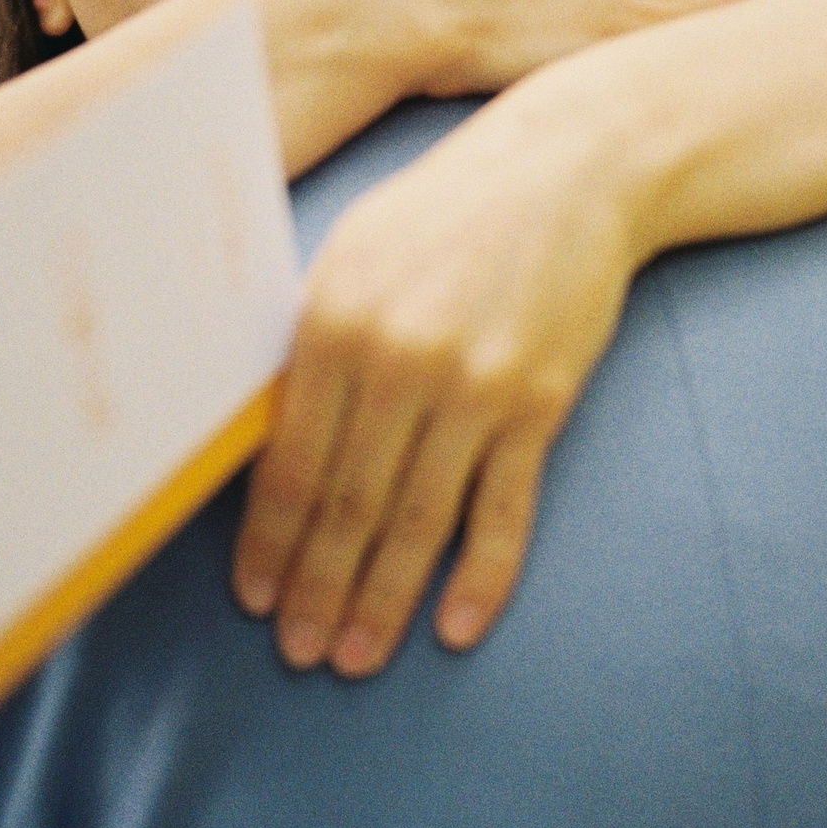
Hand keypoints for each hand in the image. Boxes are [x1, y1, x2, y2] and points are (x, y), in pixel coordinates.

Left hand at [229, 97, 641, 677]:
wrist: (570, 169)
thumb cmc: (445, 211)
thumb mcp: (351, 253)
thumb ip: (307, 341)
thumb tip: (256, 438)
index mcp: (333, 323)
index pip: (289, 464)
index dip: (270, 544)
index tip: (256, 600)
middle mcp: (399, 361)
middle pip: (348, 508)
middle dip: (319, 592)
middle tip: (303, 654)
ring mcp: (474, 387)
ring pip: (418, 524)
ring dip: (385, 602)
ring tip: (358, 659)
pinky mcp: (538, 404)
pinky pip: (504, 510)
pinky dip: (481, 578)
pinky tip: (457, 628)